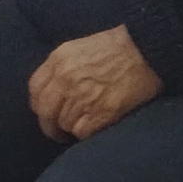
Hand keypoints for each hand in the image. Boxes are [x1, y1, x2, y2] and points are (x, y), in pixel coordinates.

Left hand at [29, 27, 161, 140]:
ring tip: (86, 124)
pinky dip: (87, 133)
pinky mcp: (100, 113)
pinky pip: (82, 132)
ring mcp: (81, 97)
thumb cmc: (119, 47)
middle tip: (59, 133)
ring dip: (73, 128)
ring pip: (64, 124)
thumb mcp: (81, 48)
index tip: (47, 113)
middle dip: (50, 126)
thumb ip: (63, 67)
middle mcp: (64, 79)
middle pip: (45, 112)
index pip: (35, 90)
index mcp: (58, 60)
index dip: (40, 105)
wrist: (147, 51)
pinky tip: (96, 127)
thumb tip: (55, 90)